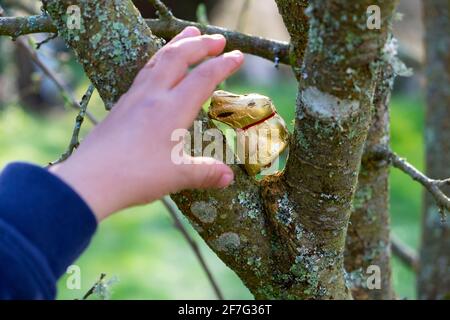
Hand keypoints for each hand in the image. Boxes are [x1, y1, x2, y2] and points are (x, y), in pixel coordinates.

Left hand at [50, 27, 243, 220]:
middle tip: (219, 39)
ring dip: (177, 44)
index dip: (224, 64)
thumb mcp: (177, 176)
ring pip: (158, 60)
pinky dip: (158, 60)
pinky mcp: (121, 105)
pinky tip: (159, 66)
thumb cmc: (135, 176)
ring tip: (190, 34)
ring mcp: (134, 98)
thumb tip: (228, 177)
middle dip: (201, 44)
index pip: (203, 77)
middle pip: (179, 57)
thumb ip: (206, 173)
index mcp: (172, 109)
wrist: (89, 179)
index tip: (238, 56)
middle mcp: (153, 96)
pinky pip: (144, 72)